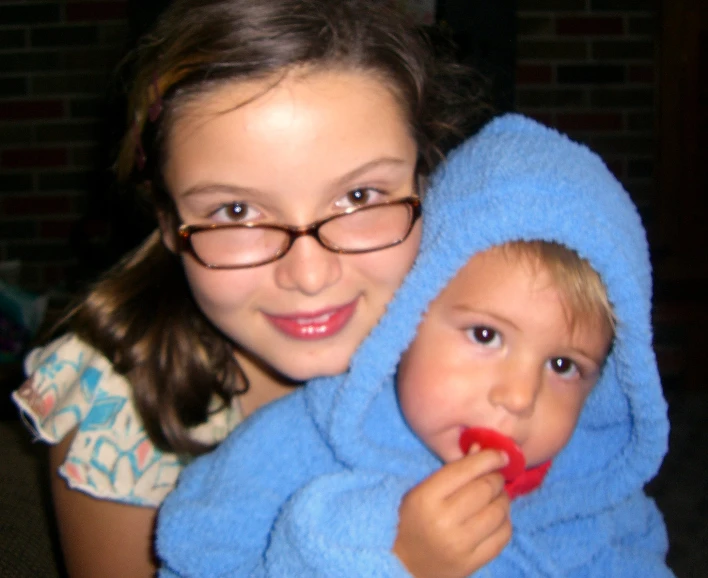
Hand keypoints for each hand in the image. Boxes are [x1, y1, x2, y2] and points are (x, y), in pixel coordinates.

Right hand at [392, 448, 511, 577]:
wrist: (403, 564)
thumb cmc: (411, 520)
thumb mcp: (422, 491)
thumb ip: (452, 470)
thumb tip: (482, 449)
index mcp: (426, 497)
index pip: (465, 470)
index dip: (488, 458)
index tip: (501, 455)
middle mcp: (443, 520)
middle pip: (486, 489)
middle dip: (496, 478)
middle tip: (496, 477)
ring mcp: (460, 544)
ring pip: (499, 512)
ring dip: (503, 499)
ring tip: (497, 497)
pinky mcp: (472, 563)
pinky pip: (503, 536)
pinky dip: (505, 522)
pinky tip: (497, 518)